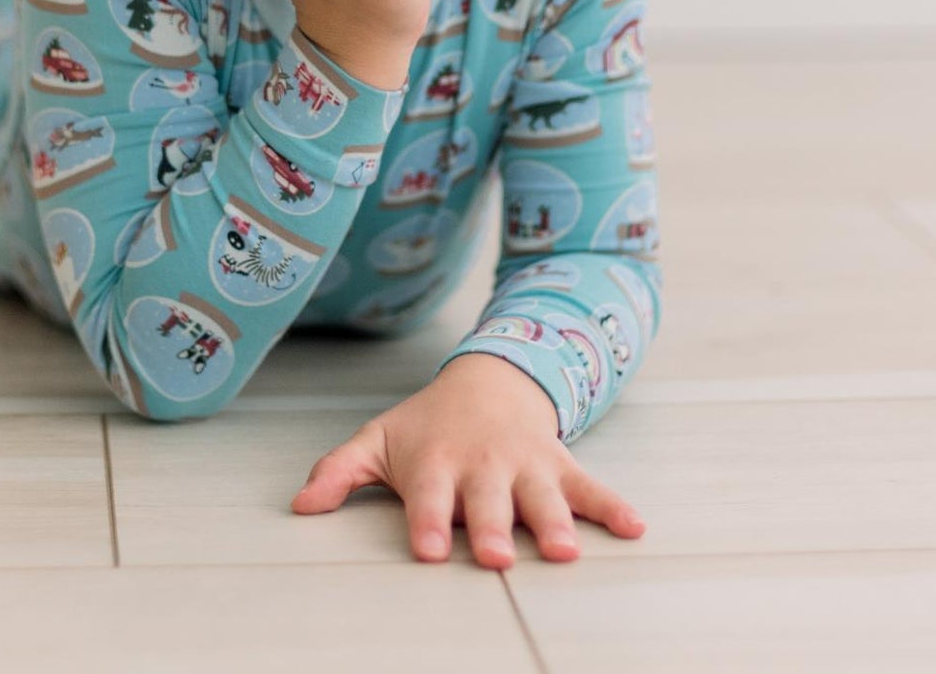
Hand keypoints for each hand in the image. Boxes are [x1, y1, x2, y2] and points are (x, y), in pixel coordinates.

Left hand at [290, 353, 646, 567]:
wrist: (490, 378)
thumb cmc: (429, 424)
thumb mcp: (380, 440)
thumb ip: (340, 471)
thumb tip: (299, 507)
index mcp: (436, 463)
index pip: (427, 498)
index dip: (425, 523)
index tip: (423, 551)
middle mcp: (482, 466)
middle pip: (487, 503)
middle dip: (491, 528)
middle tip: (496, 557)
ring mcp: (525, 466)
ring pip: (541, 497)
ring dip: (555, 522)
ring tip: (565, 550)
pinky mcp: (560, 466)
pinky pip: (590, 487)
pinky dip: (613, 506)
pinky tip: (636, 527)